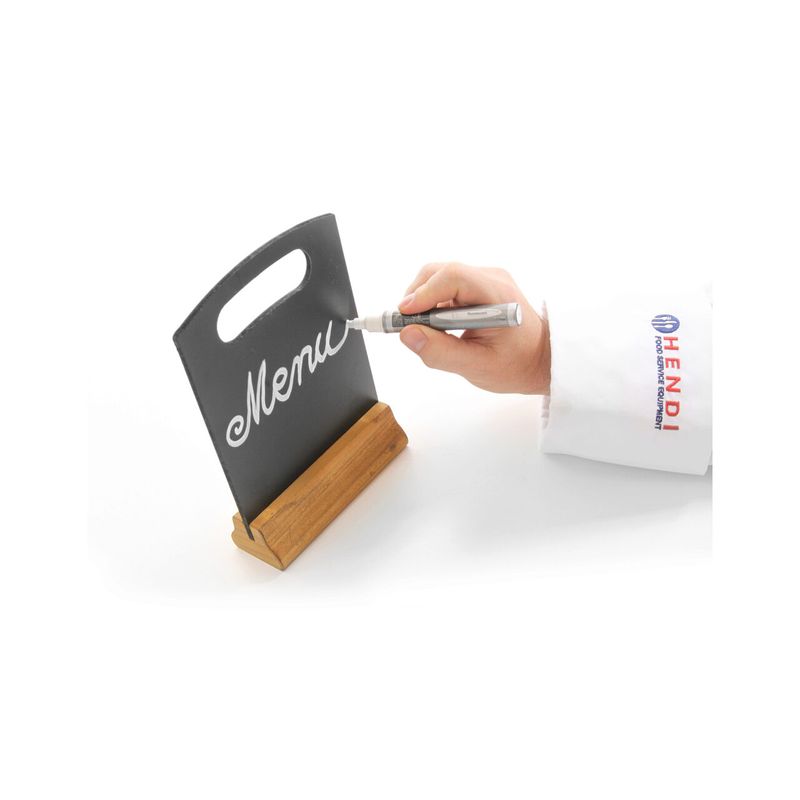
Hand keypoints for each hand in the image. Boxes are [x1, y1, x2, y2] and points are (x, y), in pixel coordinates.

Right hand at [397, 263, 549, 394]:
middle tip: (408, 326)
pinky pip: (446, 287)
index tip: (405, 316)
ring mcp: (485, 279)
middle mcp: (491, 279)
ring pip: (439, 278)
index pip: (453, 277)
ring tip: (426, 330)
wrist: (540, 359)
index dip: (424, 293)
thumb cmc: (516, 365)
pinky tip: (438, 326)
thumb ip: (441, 353)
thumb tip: (408, 335)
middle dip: (417, 297)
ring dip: (424, 302)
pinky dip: (433, 304)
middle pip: (440, 272)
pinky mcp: (478, 286)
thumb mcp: (477, 367)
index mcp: (497, 295)